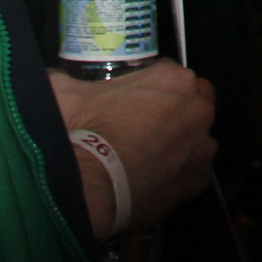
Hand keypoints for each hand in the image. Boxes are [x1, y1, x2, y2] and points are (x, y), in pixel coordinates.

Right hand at [53, 60, 218, 237]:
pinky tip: (149, 178)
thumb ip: (72, 78)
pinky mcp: (198, 182)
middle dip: (172, 112)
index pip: (168, 74)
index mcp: (174, 79)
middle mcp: (198, 109)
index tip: (132, 101)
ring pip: (194, 139)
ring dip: (177, 143)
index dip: (149, 87)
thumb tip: (58, 77)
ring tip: (144, 156)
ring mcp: (202, 148)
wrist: (89, 188)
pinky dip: (175, 173)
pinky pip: (190, 171)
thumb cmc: (82, 132)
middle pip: (190, 103)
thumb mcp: (66, 88)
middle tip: (140, 127)